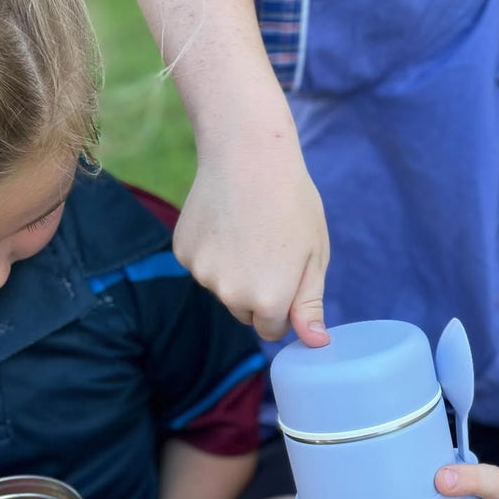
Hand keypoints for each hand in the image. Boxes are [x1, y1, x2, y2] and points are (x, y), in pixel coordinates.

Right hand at [174, 133, 330, 344]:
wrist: (248, 154)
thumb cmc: (292, 202)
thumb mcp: (315, 255)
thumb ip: (309, 304)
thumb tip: (315, 344)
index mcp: (268, 300)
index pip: (272, 330)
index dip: (283, 305)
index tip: (288, 274)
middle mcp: (230, 294)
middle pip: (244, 312)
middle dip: (257, 292)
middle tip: (270, 247)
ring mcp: (202, 274)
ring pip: (222, 288)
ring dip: (234, 271)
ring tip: (248, 228)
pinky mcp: (182, 253)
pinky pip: (202, 265)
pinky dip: (212, 250)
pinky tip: (225, 220)